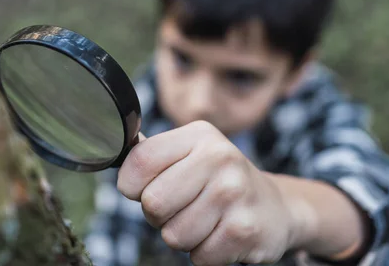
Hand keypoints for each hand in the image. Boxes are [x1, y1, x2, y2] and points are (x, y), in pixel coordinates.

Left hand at [117, 121, 300, 264]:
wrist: (275, 207)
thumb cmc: (219, 181)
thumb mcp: (191, 153)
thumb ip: (153, 154)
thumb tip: (113, 149)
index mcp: (199, 135)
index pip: (139, 162)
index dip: (131, 186)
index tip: (147, 188)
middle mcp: (219, 157)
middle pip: (152, 203)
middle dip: (159, 216)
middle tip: (182, 208)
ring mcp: (234, 193)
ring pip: (173, 235)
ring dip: (183, 237)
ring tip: (205, 221)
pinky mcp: (244, 229)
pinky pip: (198, 256)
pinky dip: (204, 253)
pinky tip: (221, 234)